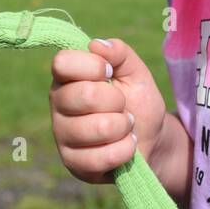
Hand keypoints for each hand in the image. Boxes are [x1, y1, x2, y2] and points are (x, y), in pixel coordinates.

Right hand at [50, 37, 167, 184]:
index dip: (92, 66)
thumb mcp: (136, 72)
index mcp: (67, 76)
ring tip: (125, 125)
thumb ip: (120, 53)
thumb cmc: (138, 101)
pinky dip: (125, 150)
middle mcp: (58, 103)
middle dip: (117, 100)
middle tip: (122, 105)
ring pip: (98, 128)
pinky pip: (102, 157)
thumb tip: (96, 45)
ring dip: (123, 126)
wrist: (151, 139)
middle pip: (85, 95)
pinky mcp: (73, 163)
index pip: (62, 62)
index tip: (110, 72)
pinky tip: (125, 145)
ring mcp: (62, 135)